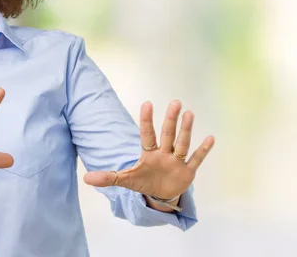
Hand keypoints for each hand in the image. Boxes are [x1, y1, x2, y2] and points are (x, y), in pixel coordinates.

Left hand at [83, 100, 213, 199]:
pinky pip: (196, 159)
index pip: (147, 134)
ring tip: (190, 113)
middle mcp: (164, 153)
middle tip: (175, 102)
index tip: (147, 103)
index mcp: (148, 153)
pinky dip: (203, 150)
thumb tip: (86, 179)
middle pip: (167, 134)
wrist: (161, 195)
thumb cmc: (144, 181)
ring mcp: (176, 161)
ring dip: (186, 130)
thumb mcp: (126, 180)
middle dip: (170, 120)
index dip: (146, 120)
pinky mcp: (187, 172)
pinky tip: (210, 138)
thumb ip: (108, 177)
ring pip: (182, 144)